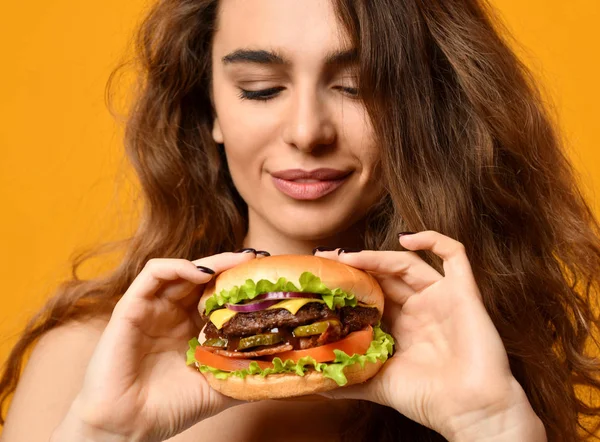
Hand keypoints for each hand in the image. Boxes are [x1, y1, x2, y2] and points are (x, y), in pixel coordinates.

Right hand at [55, 251, 256, 441]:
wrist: (129, 429)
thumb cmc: (170, 409)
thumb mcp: (218, 387)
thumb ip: (244, 374)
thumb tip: (282, 368)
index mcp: (191, 327)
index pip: (217, 293)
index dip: (239, 281)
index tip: (267, 275)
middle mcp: (172, 313)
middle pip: (203, 276)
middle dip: (231, 264)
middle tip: (257, 259)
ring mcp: (151, 308)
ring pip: (181, 270)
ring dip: (210, 261)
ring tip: (236, 262)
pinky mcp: (130, 308)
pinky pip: (151, 275)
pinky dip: (177, 267)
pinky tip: (201, 273)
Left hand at [315, 231, 544, 439]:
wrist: (471, 412)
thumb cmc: (429, 400)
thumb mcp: (380, 385)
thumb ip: (352, 379)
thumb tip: (317, 384)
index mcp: (401, 326)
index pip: (372, 293)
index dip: (349, 282)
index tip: (322, 275)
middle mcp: (419, 308)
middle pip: (384, 275)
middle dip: (356, 264)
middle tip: (327, 258)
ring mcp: (441, 297)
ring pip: (407, 263)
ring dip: (378, 256)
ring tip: (349, 256)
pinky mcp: (464, 292)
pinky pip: (455, 255)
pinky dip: (433, 240)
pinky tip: (406, 239)